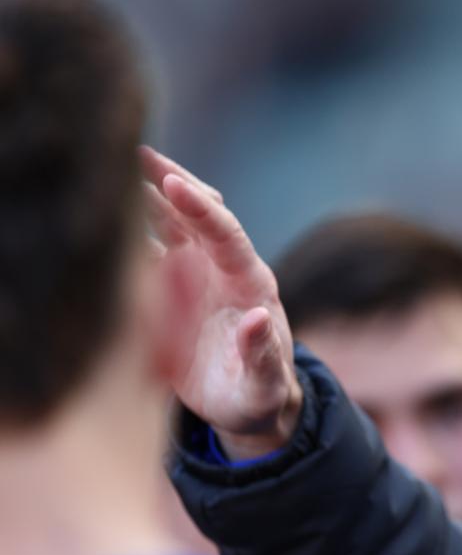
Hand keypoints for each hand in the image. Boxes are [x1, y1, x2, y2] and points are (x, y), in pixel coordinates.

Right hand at [141, 146, 301, 459]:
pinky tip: (104, 219)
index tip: (172, 181)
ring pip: (169, 225)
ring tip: (113, 173)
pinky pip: (148, 251)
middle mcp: (223, 269)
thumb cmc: (260, 392)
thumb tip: (258, 318)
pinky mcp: (173, 287)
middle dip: (171, 181)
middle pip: (196, 215)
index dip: (200, 208)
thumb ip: (262, 355)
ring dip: (144, 199)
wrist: (248, 401)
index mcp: (251, 284)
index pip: (226, 235)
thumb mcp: (265, 384)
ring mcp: (196, 274)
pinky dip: (128, 233)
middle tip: (137, 153)